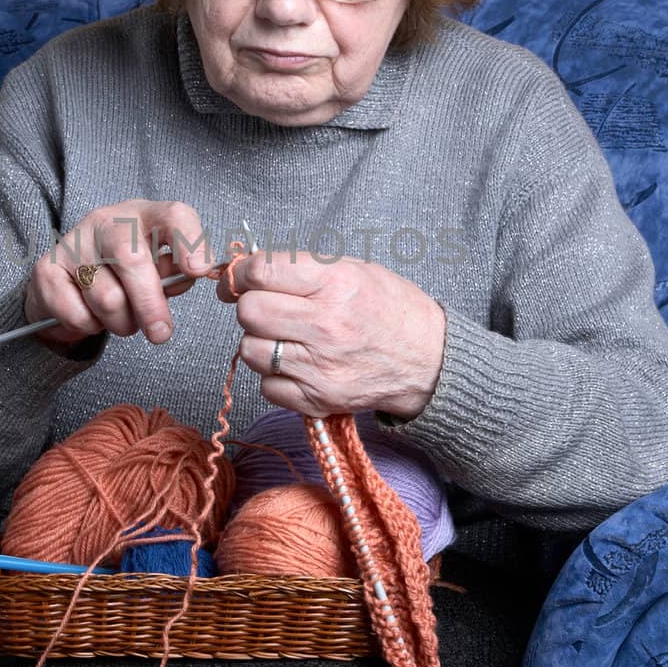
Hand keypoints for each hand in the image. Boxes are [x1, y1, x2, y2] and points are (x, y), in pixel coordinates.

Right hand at [24, 200, 216, 350]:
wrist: (67, 281)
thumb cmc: (126, 274)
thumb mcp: (158, 268)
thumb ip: (176, 272)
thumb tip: (189, 274)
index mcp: (144, 216)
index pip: (173, 215)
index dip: (189, 241)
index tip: (199, 271)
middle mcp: (106, 221)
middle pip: (132, 258)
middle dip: (150, 304)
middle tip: (161, 334)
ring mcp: (73, 242)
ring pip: (107, 298)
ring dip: (121, 323)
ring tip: (122, 318)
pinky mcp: (46, 269)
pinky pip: (78, 314)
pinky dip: (90, 327)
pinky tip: (91, 315)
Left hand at [216, 250, 446, 419]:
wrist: (429, 360)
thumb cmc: (390, 309)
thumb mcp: (354, 269)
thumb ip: (301, 267)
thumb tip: (246, 270)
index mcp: (336, 283)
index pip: (262, 272)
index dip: (240, 274)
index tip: (238, 279)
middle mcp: (326, 325)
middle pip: (249, 312)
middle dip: (250, 306)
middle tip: (267, 308)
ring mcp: (321, 366)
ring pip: (250, 351)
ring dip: (260, 342)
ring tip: (287, 338)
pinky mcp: (318, 399)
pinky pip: (266, 387)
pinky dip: (275, 377)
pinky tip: (297, 365)